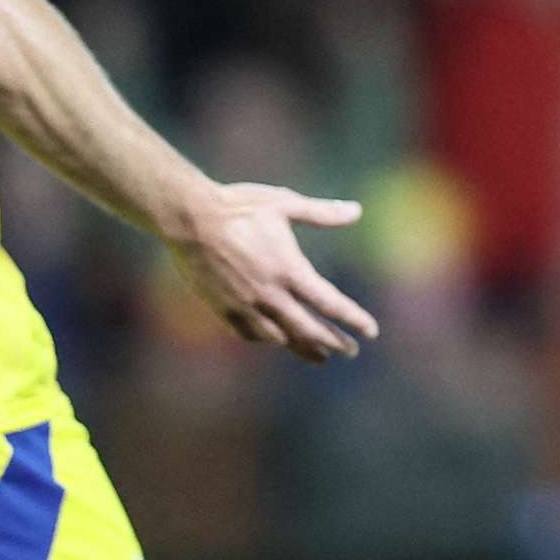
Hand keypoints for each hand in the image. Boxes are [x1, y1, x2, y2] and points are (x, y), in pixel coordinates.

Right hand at [171, 185, 378, 362]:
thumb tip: (356, 211)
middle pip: (309, 329)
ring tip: (318, 355)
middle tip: (351, 351)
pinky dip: (266, 338)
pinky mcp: (223, 308)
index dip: (353, 319)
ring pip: (280, 337)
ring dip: (302, 347)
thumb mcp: (284, 204)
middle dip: (333, 342)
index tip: (371, 332)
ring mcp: (245, 305)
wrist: (189, 219)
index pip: (330, 303)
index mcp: (290, 270)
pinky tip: (274, 339)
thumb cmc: (238, 207)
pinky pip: (249, 333)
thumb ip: (321, 213)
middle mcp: (270, 294)